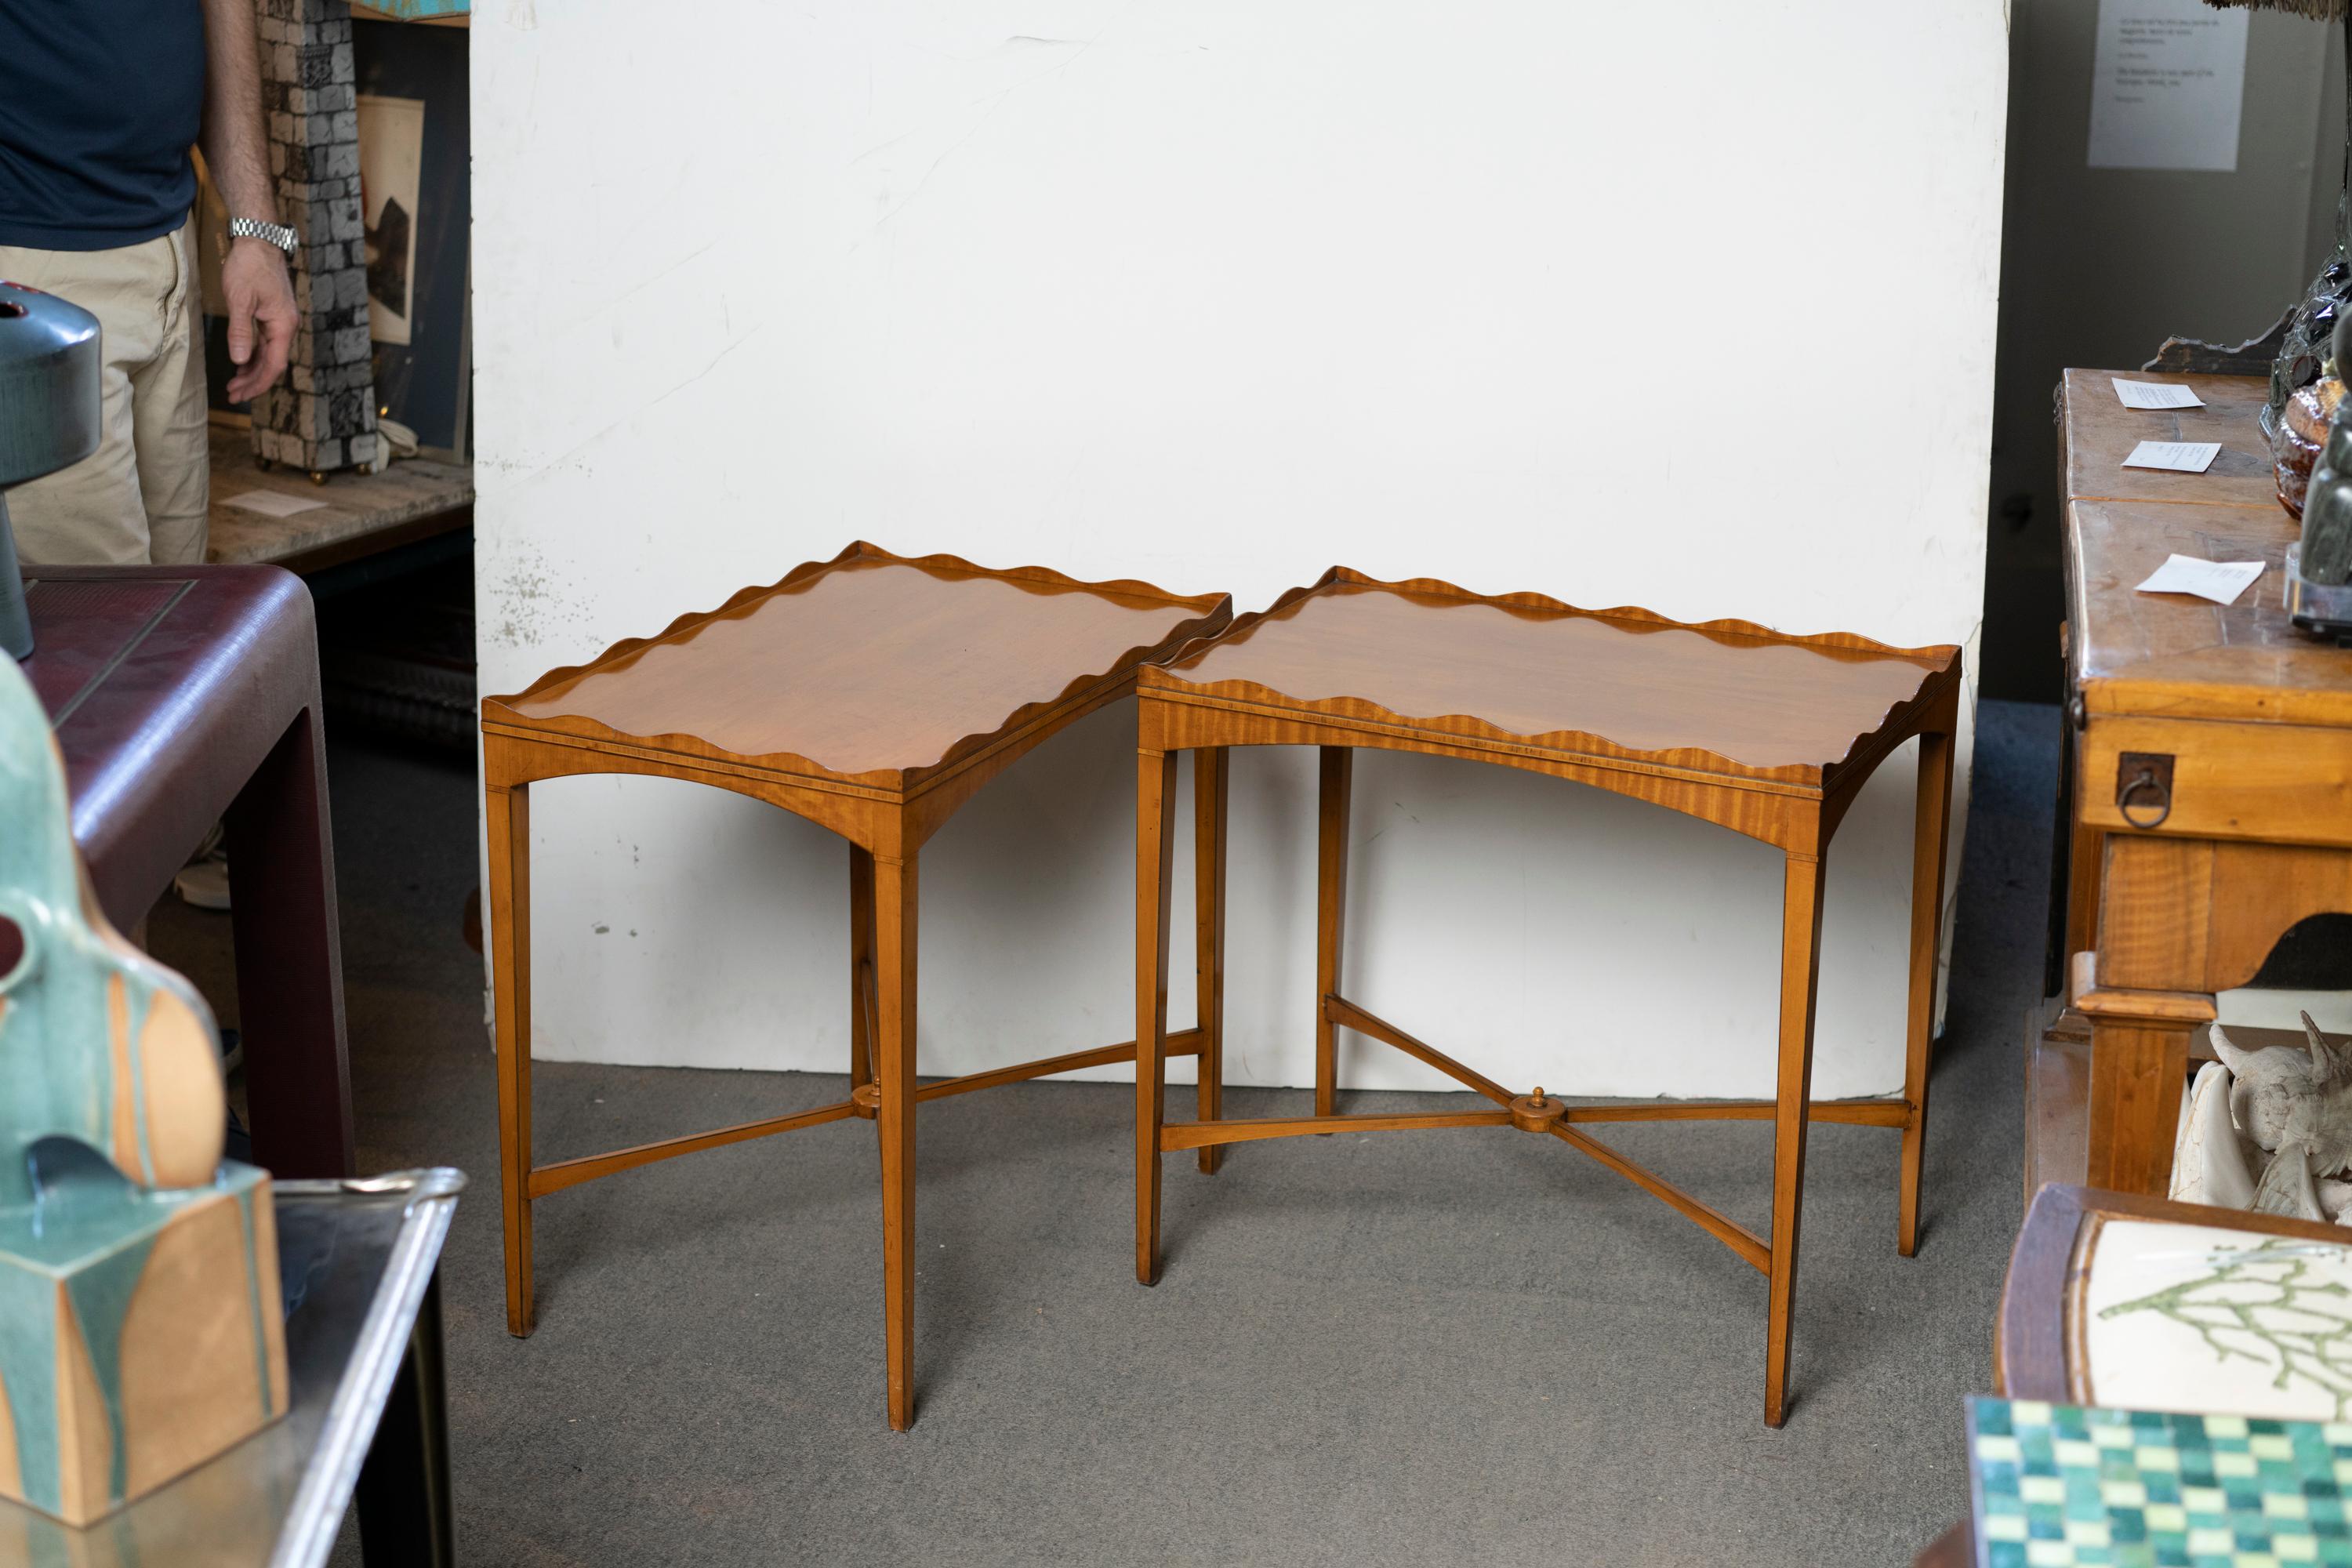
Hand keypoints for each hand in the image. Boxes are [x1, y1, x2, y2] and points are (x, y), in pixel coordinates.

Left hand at [221, 236, 295, 403]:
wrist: (259, 241)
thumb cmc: (249, 267)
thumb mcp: (240, 300)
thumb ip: (240, 332)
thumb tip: (239, 360)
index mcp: (282, 326)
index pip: (273, 365)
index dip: (257, 383)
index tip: (240, 394)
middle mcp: (286, 327)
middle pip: (273, 363)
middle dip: (253, 381)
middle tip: (233, 394)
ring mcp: (281, 321)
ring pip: (269, 354)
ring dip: (253, 369)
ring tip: (234, 382)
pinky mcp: (274, 315)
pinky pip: (267, 342)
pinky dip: (254, 355)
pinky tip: (242, 360)